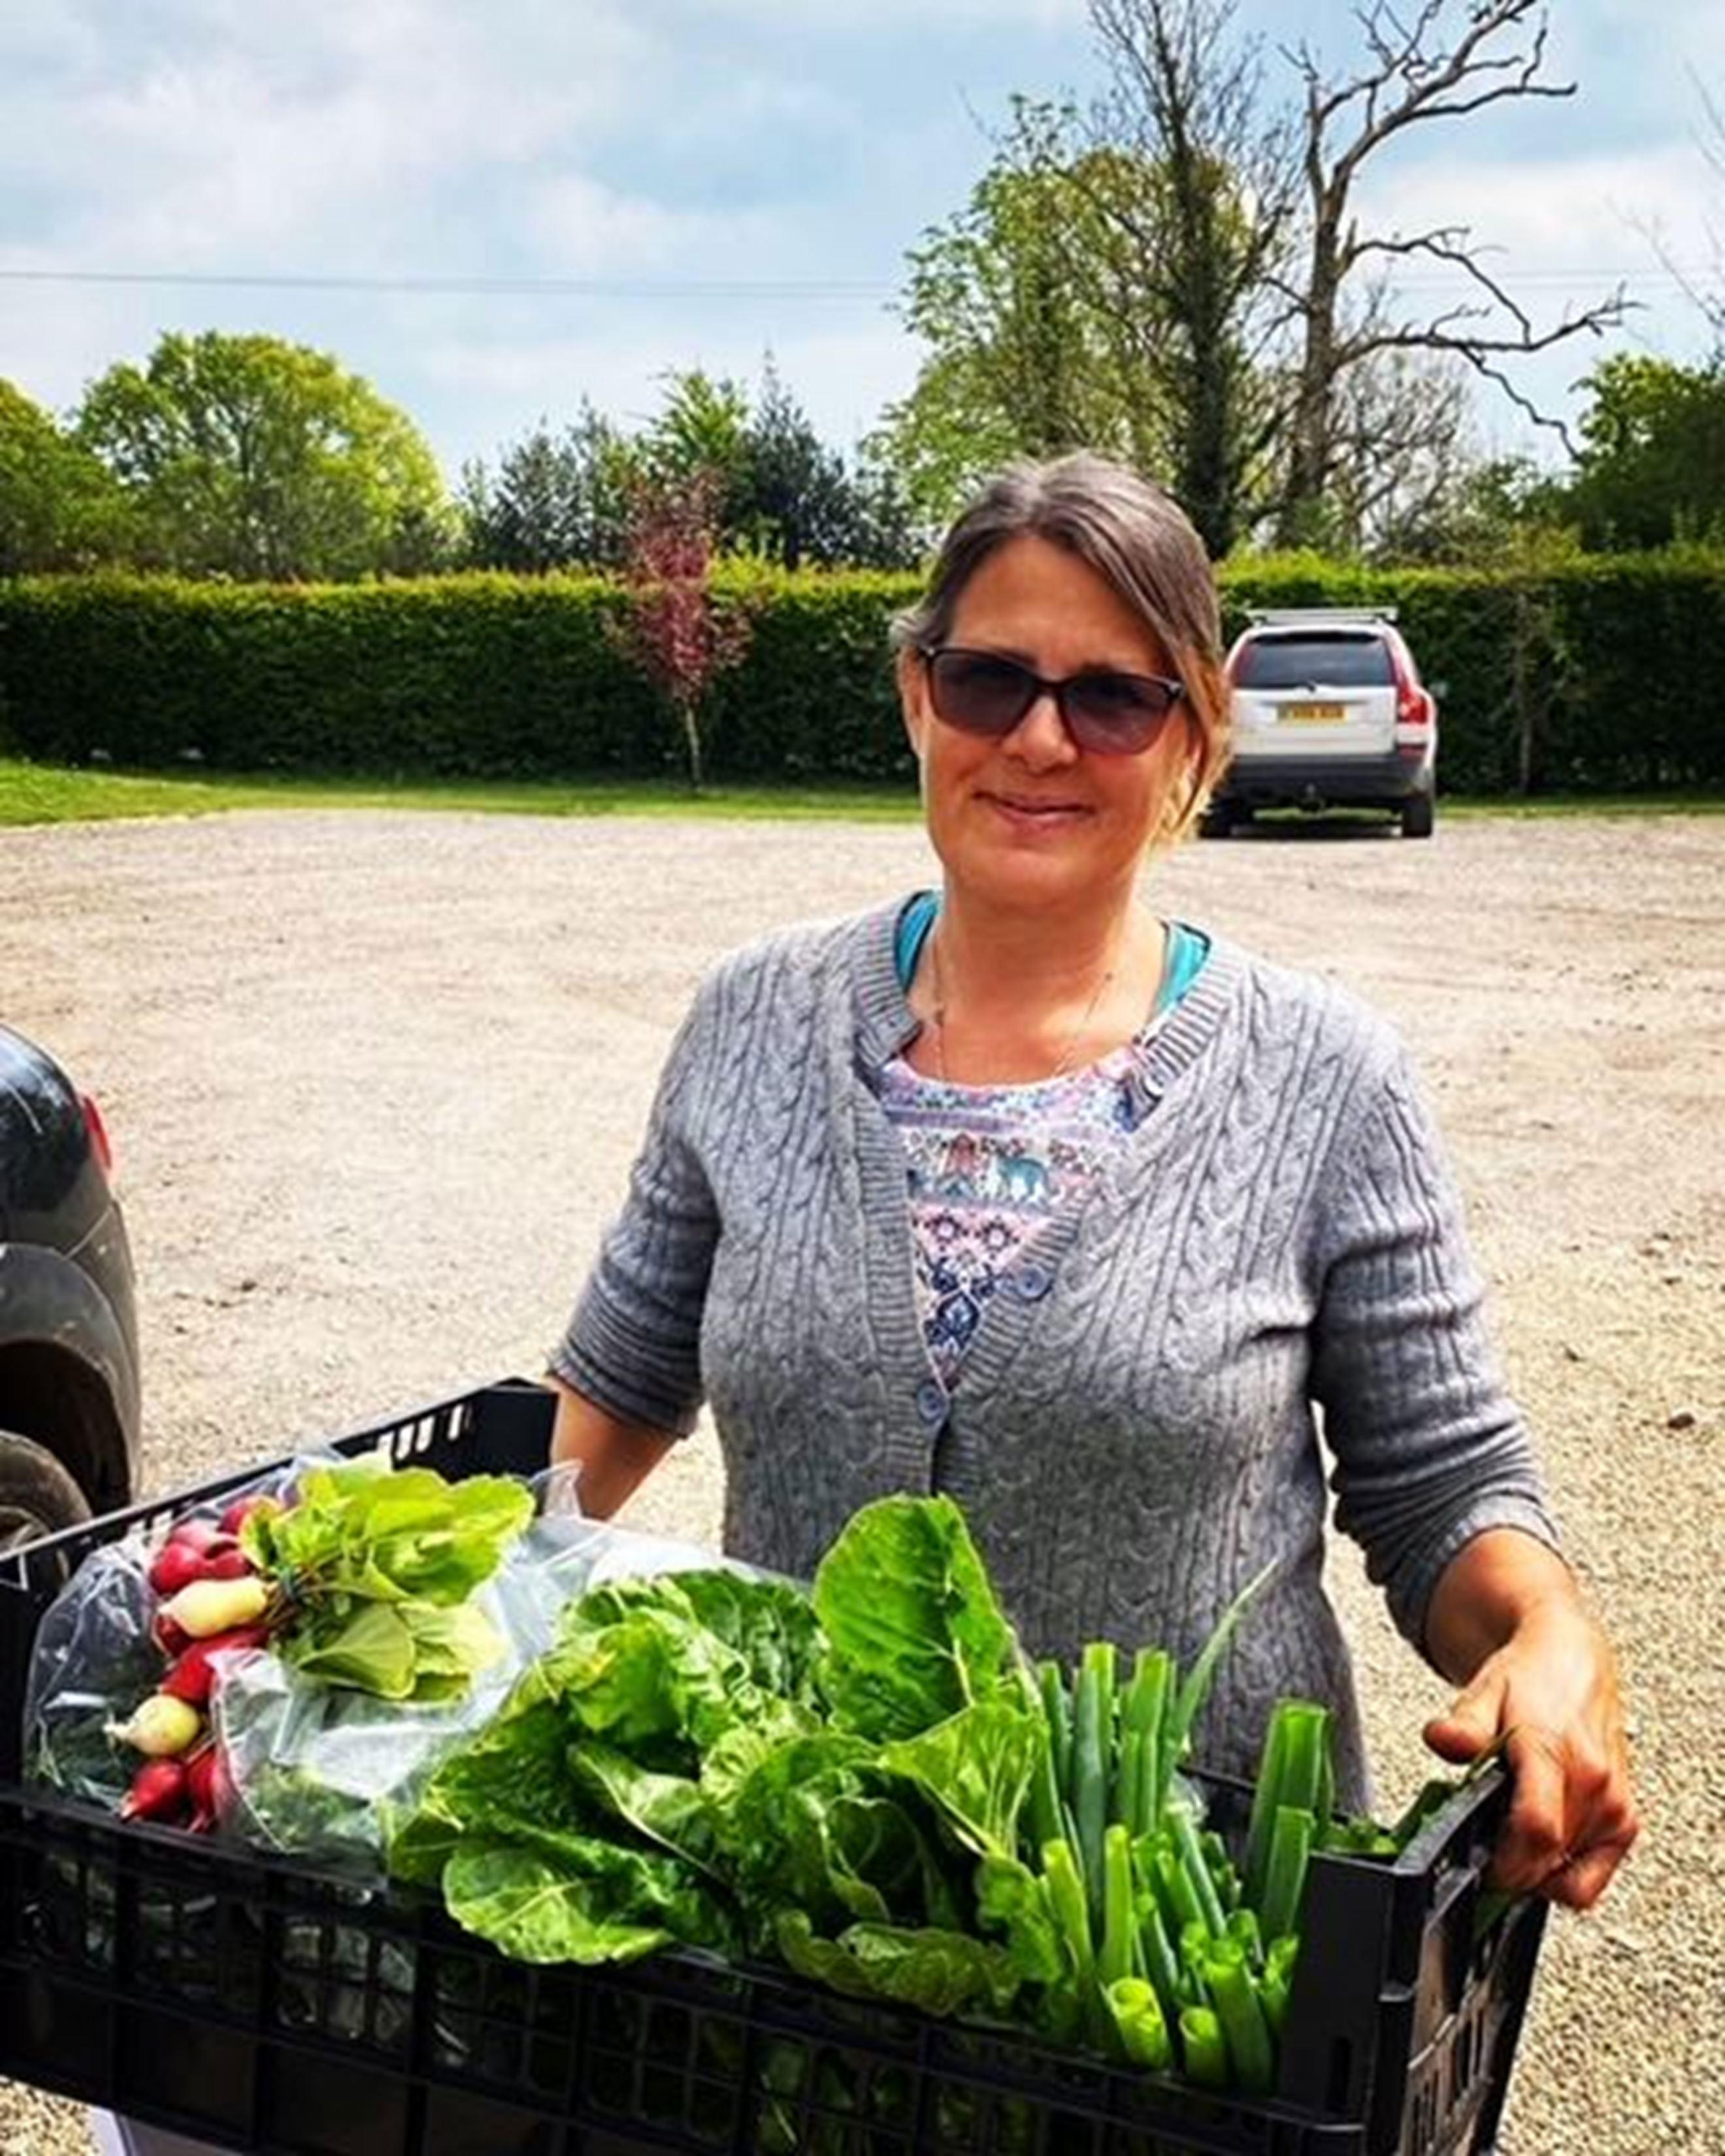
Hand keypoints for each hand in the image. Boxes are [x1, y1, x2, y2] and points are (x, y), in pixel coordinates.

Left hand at [1423, 1599, 1638, 1909]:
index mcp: (1555, 1751)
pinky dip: (1565, 1877)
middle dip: (1509, 1871)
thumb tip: (1441, 1740)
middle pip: (1548, 1863)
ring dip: (1535, 1873)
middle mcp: (1594, 1783)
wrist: (1572, 1662)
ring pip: (1570, 1879)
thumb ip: (1462, 1726)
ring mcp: (1614, 1805)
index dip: (1503, 1864)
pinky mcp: (1626, 1820)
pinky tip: (1539, 1849)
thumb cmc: (1528, 1680)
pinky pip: (1594, 1879)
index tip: (1476, 1868)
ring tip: (1510, 1837)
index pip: (1536, 1830)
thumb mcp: (1482, 1694)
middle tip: (1483, 1849)